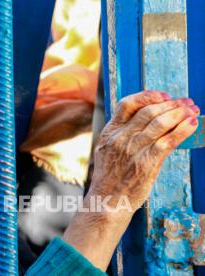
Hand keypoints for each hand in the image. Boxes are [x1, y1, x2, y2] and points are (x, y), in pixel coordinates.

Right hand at [89, 91, 198, 210]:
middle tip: (186, 103)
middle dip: (171, 104)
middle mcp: (120, 138)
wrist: (107, 202)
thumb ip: (122, 135)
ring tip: (193, 111)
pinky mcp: (146, 163)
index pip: (127, 104)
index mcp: (109, 132)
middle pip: (148, 111)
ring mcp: (133, 150)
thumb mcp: (107, 151)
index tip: (163, 96)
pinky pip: (168, 141)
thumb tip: (147, 122)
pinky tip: (192, 125)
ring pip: (160, 123)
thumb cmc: (110, 178)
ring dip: (180, 114)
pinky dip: (183, 130)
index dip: (147, 96)